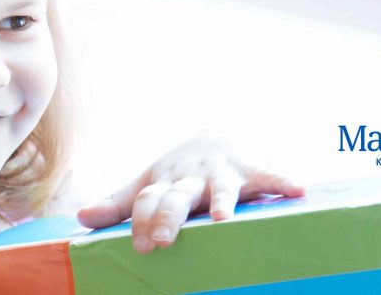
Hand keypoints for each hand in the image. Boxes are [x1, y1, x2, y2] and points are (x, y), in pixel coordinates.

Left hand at [75, 134, 304, 253]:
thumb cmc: (176, 171)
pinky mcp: (251, 169)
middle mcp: (189, 177)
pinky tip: (299, 191)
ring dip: (221, 200)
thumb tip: (81, 219)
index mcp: (163, 181)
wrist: (214, 134)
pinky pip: (270, 175)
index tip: (140, 246)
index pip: (146, 201)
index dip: (141, 221)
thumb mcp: (147, 183)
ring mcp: (221, 172)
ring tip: (222, 218)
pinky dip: (284, 182)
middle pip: (176, 197)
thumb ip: (118, 203)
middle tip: (161, 240)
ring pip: (220, 186)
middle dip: (168, 217)